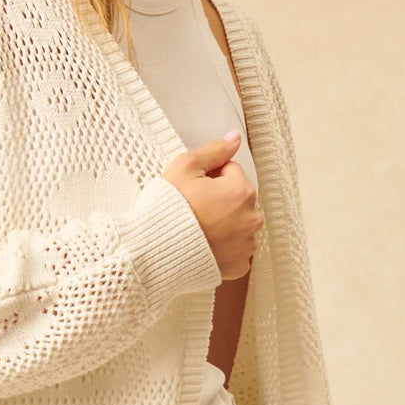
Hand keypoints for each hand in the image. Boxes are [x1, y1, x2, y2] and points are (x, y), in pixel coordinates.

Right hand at [161, 133, 262, 280]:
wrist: (153, 251)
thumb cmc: (167, 209)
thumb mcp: (184, 166)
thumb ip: (214, 150)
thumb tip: (234, 138)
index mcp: (242, 192)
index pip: (230, 171)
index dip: (208, 177)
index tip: (192, 188)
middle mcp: (251, 219)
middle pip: (236, 200)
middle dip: (219, 201)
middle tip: (192, 209)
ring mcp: (246, 245)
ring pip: (237, 226)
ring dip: (223, 225)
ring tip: (196, 229)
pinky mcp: (238, 266)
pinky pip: (234, 252)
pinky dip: (222, 249)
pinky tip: (203, 245)